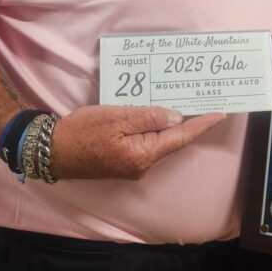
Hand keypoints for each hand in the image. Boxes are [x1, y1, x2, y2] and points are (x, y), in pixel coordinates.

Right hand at [50, 104, 225, 180]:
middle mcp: (142, 165)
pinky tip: (158, 117)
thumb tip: (176, 118)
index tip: (220, 114)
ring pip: (159, 142)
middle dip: (190, 123)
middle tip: (207, 104)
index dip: (201, 124)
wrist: (51, 150)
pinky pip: (146, 144)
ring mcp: (132, 166)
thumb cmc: (81, 132)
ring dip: (171, 125)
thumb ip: (149, 117)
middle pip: (172, 141)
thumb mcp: (117, 117)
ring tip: (186, 106)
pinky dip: (155, 130)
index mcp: (143, 155)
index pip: (181, 137)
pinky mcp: (123, 162)